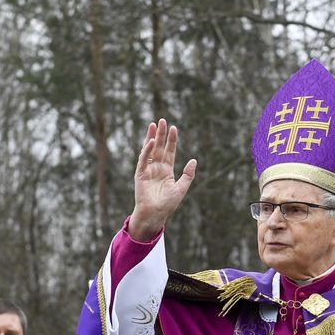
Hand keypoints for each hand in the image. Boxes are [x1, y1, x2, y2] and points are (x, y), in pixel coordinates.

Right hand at [128, 118, 196, 240]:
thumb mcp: (181, 188)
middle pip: (159, 147)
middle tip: (163, 120)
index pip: (169, 151)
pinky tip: (151, 141)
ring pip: (150, 150)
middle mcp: (157, 167)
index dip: (172, 140)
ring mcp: (148, 169)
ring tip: (154, 124)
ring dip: (152, 137)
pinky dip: (147, 150)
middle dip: (161, 134)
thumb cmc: (168, 204)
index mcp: (166, 170)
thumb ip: (188, 174)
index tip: (174, 128)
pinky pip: (144, 159)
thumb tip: (193, 160)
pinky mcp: (140, 174)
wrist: (156, 214)